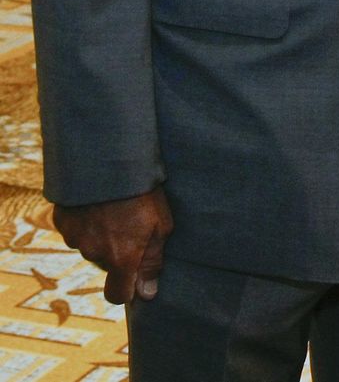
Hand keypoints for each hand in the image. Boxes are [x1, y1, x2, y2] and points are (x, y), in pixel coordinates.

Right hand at [53, 185, 173, 304]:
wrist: (109, 157)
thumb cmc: (143, 190)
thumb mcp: (161, 224)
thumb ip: (152, 262)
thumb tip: (147, 293)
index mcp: (122, 258)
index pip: (117, 295)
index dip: (126, 290)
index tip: (134, 278)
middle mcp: (95, 253)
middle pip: (106, 264)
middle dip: (116, 250)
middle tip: (129, 221)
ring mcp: (75, 237)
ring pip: (90, 245)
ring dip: (100, 233)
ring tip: (114, 206)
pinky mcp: (62, 220)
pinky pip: (75, 228)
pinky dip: (84, 220)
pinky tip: (95, 200)